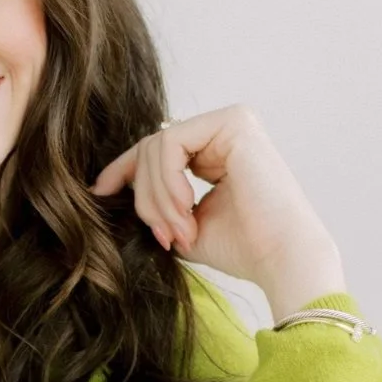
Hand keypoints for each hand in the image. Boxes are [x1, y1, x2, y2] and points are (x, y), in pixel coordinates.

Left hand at [90, 103, 339, 295]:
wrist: (281, 259)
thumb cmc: (242, 249)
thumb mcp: (182, 223)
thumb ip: (155, 201)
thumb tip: (105, 187)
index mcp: (216, 150)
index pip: (156, 151)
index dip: (122, 170)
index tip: (99, 193)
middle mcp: (224, 130)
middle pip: (151, 149)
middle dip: (146, 199)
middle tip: (163, 237)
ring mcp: (231, 122)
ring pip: (156, 147)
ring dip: (156, 198)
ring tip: (177, 232)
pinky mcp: (233, 122)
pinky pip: (169, 144)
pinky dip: (166, 183)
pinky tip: (184, 210)